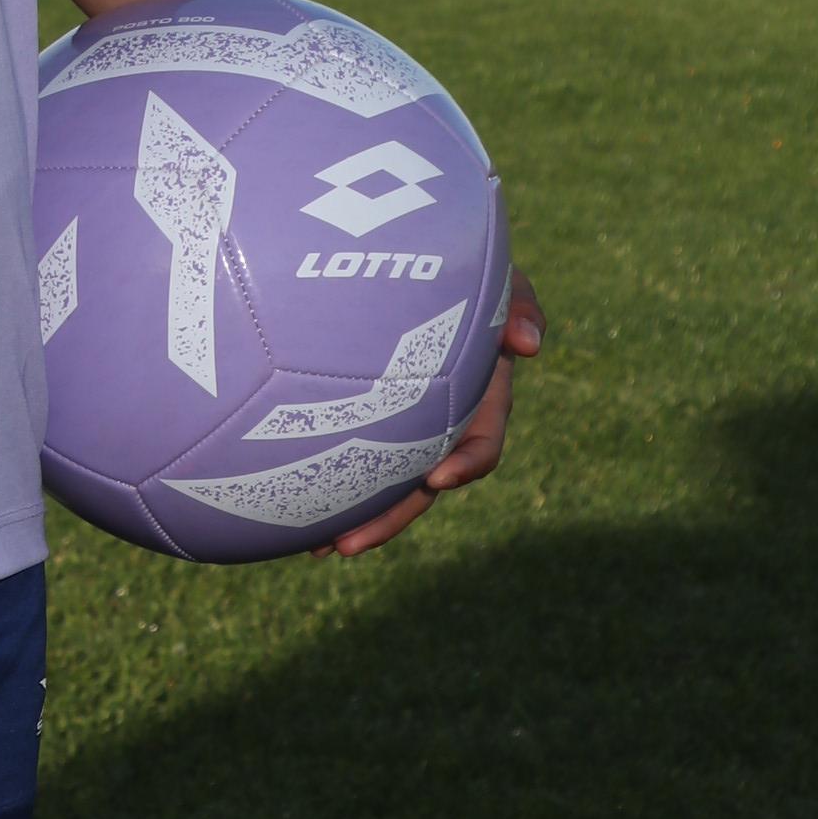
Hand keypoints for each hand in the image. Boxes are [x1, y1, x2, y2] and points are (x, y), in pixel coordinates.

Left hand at [326, 266, 545, 557]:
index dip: (464, 465)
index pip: (481, 446)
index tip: (437, 477)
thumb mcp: (503, 281)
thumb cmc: (470, 275)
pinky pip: (353, 458)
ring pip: (383, 486)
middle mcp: (442, 427)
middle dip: (388, 519)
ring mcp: (406, 429)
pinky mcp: (369, 420)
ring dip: (354, 519)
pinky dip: (328, 482)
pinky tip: (290, 508)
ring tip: (315, 547)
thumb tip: (528, 343)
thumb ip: (521, 305)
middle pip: (420, 488)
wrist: (425, 270)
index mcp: (479, 402)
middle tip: (346, 545)